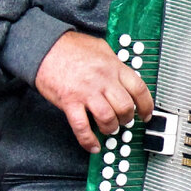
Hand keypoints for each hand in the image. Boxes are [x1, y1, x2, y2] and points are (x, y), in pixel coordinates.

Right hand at [34, 31, 153, 152]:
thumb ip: (114, 61)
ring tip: (108, 128)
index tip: (146, 114)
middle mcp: (103, 80)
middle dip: (127, 118)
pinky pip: (82, 127)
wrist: (44, 46)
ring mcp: (86, 92)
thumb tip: (124, 73)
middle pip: (125, 107)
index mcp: (113, 67)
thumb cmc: (70, 46)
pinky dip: (88, 140)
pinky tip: (92, 145)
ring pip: (108, 119)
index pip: (139, 89)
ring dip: (110, 128)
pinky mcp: (69, 102)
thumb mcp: (100, 47)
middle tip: (123, 120)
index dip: (146, 105)